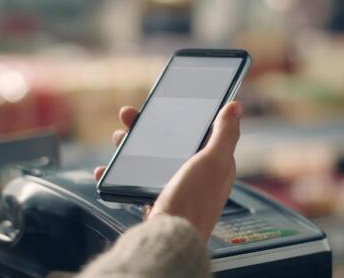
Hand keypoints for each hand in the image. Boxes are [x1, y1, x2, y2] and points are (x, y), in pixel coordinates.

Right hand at [94, 102, 242, 241]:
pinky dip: (119, 174)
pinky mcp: (157, 201)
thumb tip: (236, 106)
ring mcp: (175, 188)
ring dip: (131, 146)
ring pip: (151, 159)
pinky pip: (136, 181)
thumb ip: (224, 134)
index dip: (182, 115)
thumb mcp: (212, 162)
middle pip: (171, 142)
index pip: (200, 131)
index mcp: (214, 165)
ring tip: (118, 139)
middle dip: (148, 128)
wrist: (167, 240)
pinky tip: (106, 170)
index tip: (164, 103)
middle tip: (128, 117)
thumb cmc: (193, 203)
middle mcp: (196, 176)